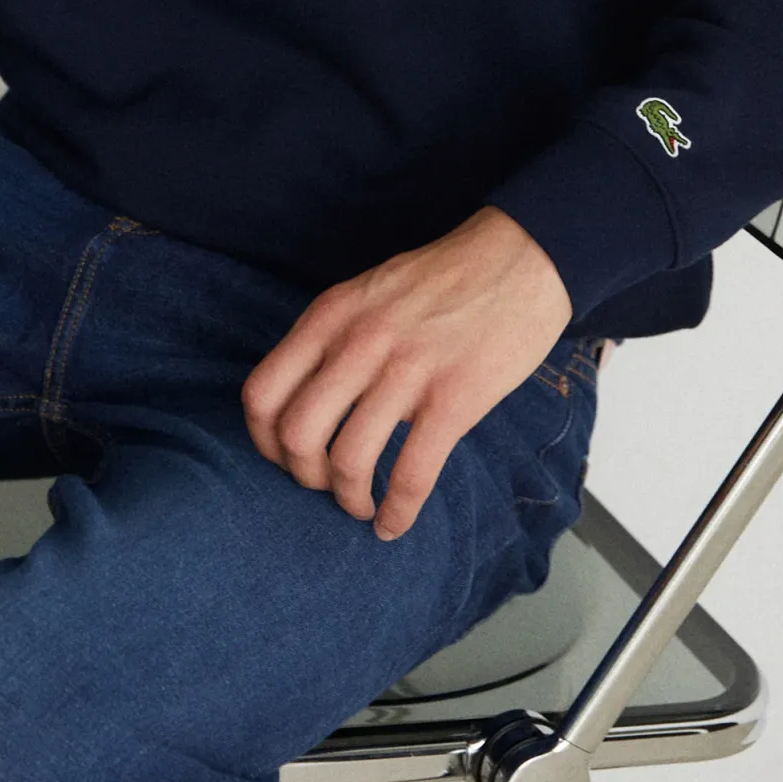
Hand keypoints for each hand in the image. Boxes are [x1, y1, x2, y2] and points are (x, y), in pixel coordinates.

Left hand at [240, 207, 572, 540]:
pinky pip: (411, 474)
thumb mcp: (367, 292)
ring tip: (362, 505)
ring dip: (349, 499)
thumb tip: (309, 397)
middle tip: (323, 485)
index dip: (264, 441)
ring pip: (349, 461)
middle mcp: (358, 343)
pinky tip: (395, 523)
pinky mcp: (454, 400)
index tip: (284, 459)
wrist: (518, 258)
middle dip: (303, 476)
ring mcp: (405, 372)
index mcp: (330, 316)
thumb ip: (334, 338)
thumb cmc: (443, 278)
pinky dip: (398, 512)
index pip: (263, 393)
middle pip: (297, 435)